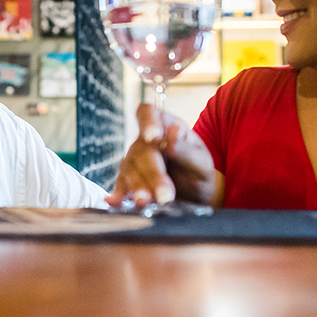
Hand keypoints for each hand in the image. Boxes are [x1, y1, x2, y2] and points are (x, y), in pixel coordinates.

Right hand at [106, 104, 220, 209]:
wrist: (194, 195)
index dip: (147, 122)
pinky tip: (116, 202)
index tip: (153, 138)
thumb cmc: (198, 172)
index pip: (148, 113)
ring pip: (130, 170)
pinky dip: (119, 194)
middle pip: (141, 150)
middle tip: (165, 194)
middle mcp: (144, 142)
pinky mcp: (128, 181)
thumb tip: (173, 134)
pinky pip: (121, 186)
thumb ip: (186, 149)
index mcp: (165, 126)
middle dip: (153, 174)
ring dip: (138, 187)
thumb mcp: (201, 161)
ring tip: (146, 202)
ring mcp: (134, 161)